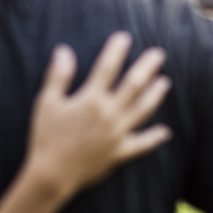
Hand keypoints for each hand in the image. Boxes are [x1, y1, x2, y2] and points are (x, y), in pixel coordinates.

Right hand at [25, 31, 171, 201]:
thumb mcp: (47, 103)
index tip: (125, 37)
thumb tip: (63, 50)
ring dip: (156, 95)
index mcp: (91, 99)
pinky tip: (166, 131)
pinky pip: (142, 144)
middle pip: (133, 85)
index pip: (107, 68)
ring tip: (165, 82)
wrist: (51, 174)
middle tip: (159, 54)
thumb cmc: (46, 137)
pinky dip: (154, 138)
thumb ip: (58, 76)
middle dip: (147, 67)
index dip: (116, 51)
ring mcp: (118, 133)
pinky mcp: (120, 152)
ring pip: (143, 110)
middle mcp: (109, 114)